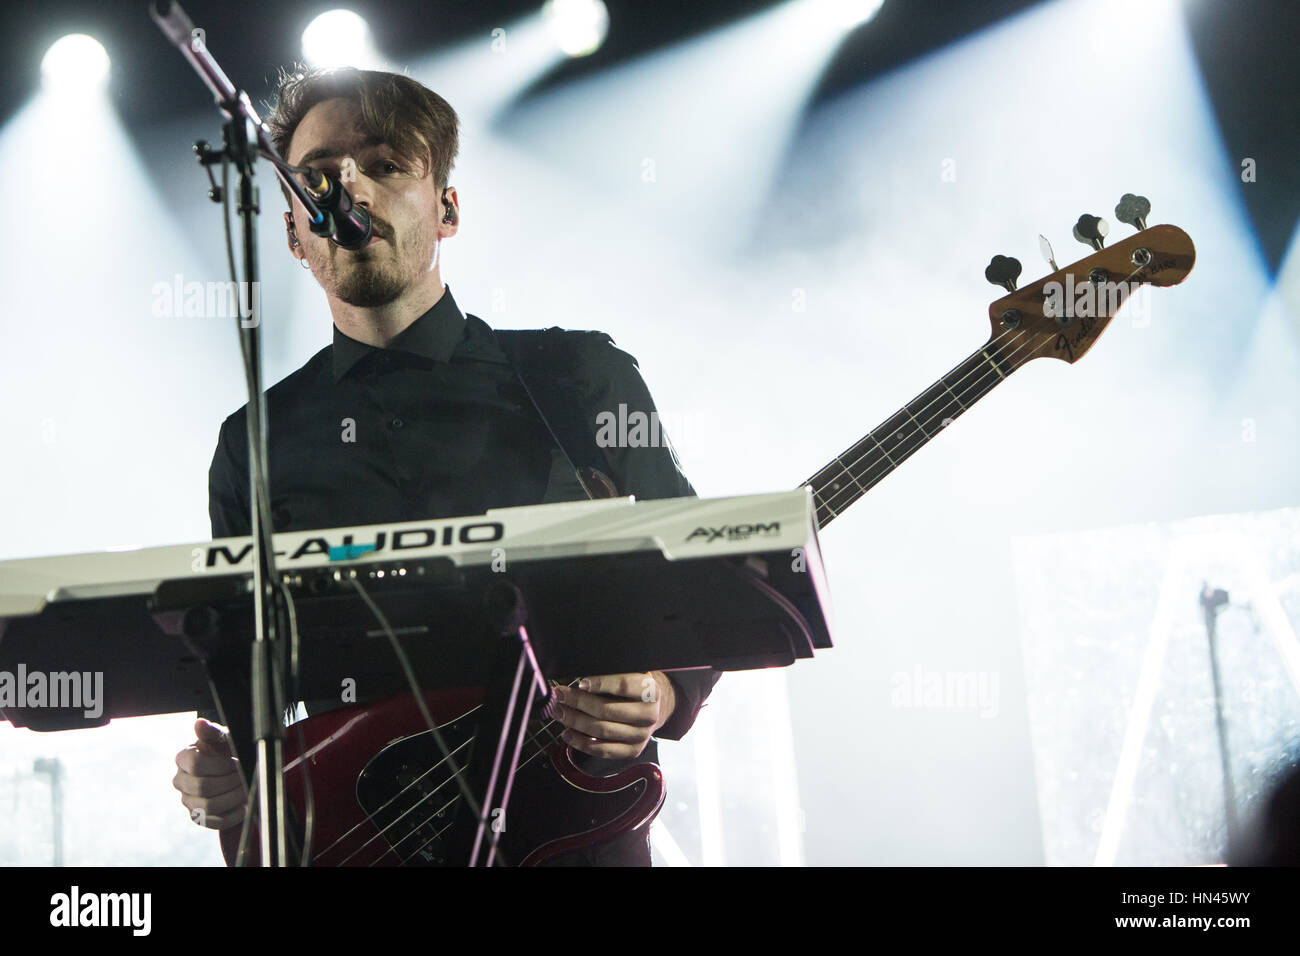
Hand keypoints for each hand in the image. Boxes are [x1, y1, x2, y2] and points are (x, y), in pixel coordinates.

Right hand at [173, 718, 246, 829]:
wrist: (234, 769)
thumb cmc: (227, 750)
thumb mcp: (223, 738)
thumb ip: (212, 732)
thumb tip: (200, 724)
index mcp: (183, 758)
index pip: (195, 764)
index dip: (220, 764)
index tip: (237, 761)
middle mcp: (180, 781)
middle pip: (203, 786)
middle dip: (230, 781)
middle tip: (245, 776)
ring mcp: (187, 800)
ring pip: (209, 806)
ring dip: (233, 797)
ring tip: (246, 788)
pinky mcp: (198, 817)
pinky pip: (213, 822)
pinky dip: (232, 815)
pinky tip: (244, 805)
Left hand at [549, 672, 676, 759]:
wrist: (652, 709)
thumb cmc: (634, 689)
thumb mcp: (627, 674)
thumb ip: (607, 674)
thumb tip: (573, 676)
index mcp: (650, 691)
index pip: (623, 686)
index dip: (600, 683)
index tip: (580, 682)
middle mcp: (649, 715)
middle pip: (607, 710)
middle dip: (578, 702)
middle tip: (560, 695)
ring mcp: (641, 735)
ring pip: (602, 730)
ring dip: (575, 721)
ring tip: (559, 712)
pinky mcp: (632, 751)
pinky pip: (603, 750)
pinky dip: (581, 742)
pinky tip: (568, 734)